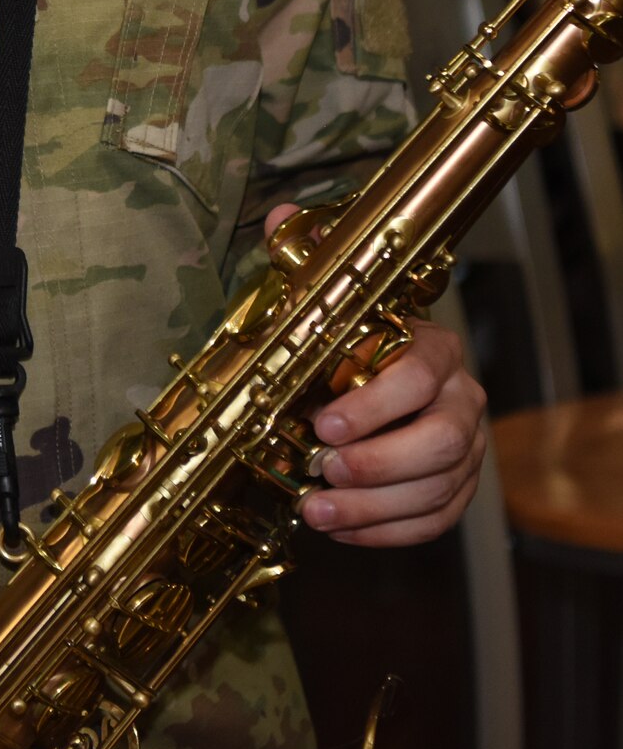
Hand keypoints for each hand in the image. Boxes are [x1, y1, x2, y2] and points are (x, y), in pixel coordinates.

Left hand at [264, 204, 486, 546]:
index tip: (323, 424)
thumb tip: (281, 216)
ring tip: (317, 511)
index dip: (374, 404)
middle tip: (322, 473)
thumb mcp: (326, 295)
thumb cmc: (350, 339)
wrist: (378, 377)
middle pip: (440, 440)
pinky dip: (387, 531)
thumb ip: (307, 257)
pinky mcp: (458, 488)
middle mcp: (461, 398)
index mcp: (434, 348)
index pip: (419, 375)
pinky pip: (434, 520)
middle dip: (377, 463)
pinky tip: (342, 530)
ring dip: (374, 507)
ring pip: (436, 487)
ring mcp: (466, 448)